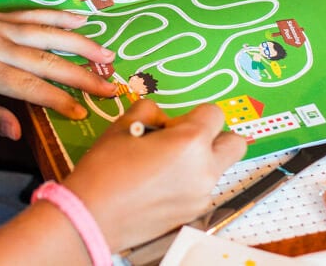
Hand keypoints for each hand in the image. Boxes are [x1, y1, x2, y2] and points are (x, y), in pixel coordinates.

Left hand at [0, 9, 116, 138]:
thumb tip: (20, 131)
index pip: (30, 86)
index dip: (59, 100)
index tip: (84, 112)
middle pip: (46, 58)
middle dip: (82, 73)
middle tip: (111, 85)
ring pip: (46, 33)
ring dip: (80, 42)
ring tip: (107, 54)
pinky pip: (32, 14)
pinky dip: (58, 16)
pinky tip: (81, 18)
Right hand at [63, 99, 246, 251]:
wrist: (91, 215)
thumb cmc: (105, 169)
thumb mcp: (124, 124)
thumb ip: (151, 111)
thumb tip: (162, 119)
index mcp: (190, 142)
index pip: (215, 113)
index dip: (193, 114)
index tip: (172, 123)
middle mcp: (204, 170)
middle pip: (234, 144)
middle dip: (214, 136)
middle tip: (184, 139)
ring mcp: (201, 195)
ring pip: (217, 168)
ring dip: (201, 161)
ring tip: (164, 164)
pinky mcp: (193, 213)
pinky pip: (203, 189)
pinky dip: (190, 182)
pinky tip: (160, 184)